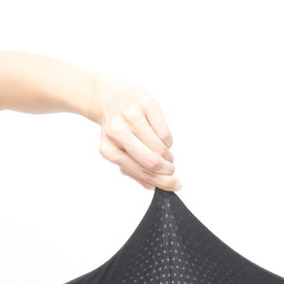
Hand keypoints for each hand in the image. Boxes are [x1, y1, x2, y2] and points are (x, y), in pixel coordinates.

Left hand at [92, 73, 180, 191]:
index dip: (162, 182)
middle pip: (152, 161)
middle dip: (168, 170)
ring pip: (160, 147)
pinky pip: (165, 133)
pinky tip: (160, 138)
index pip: (141, 172)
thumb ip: (133, 171)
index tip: (175, 185)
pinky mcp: (144, 104)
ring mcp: (131, 116)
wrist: (109, 97)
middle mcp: (117, 132)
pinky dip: (167, 141)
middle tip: (172, 170)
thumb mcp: (118, 151)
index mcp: (109, 150)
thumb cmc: (117, 128)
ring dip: (168, 155)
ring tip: (165, 153)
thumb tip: (154, 185)